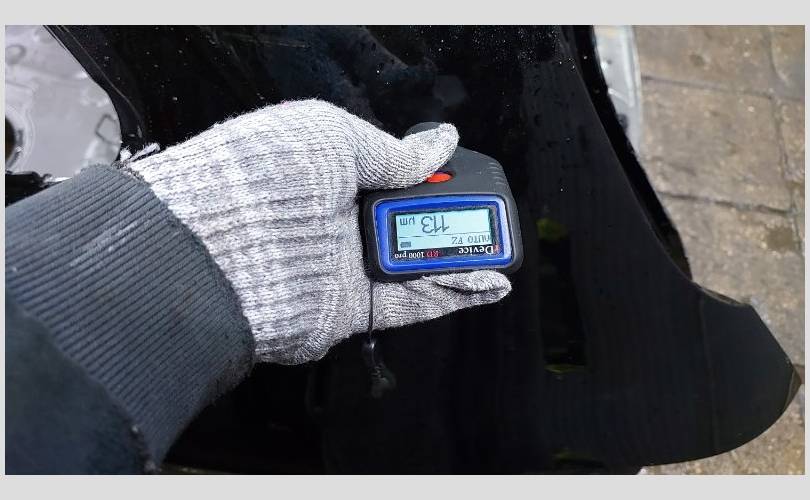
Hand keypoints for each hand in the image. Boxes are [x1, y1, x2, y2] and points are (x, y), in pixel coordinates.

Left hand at [127, 99, 510, 363]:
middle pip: (409, 222)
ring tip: (497, 251)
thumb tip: (439, 144)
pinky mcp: (348, 309)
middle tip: (484, 213)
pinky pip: (408, 304)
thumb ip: (392, 151)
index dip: (426, 175)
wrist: (217, 247)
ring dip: (460, 259)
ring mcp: (342, 267)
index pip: (389, 173)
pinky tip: (485, 283)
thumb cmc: (262, 177)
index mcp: (326, 173)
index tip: (459, 174)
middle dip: (451, 218)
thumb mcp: (333, 137)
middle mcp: (334, 221)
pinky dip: (450, 296)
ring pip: (416, 266)